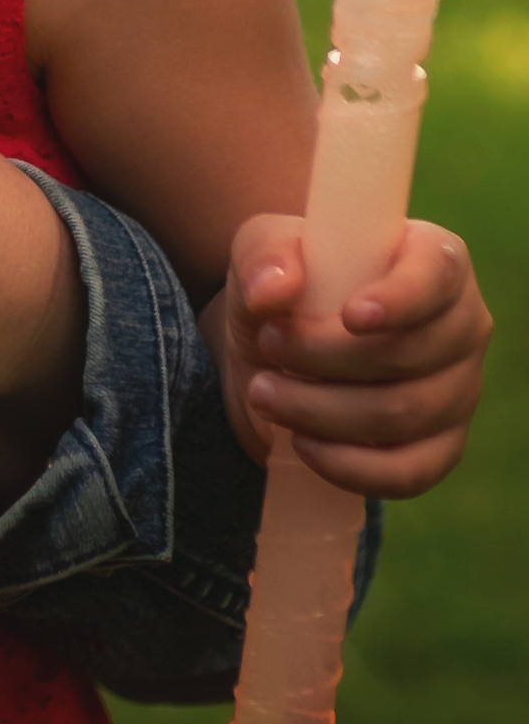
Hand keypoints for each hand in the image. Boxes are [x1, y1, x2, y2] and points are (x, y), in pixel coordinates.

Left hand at [208, 213, 491, 493]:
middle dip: (325, 357)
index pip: (437, 275)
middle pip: (410, 354)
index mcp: (435, 260)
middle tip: (266, 345)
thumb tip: (272, 291)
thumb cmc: (285, 286)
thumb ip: (264, 256)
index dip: (402, 299)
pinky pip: (410, 473)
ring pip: (404, 415)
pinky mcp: (441, 448)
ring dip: (322, 411)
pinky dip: (351, 466)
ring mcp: (458, 392)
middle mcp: (461, 326)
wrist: (276, 350)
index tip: (351, 316)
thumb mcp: (262, 250)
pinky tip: (303, 445)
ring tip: (264, 392)